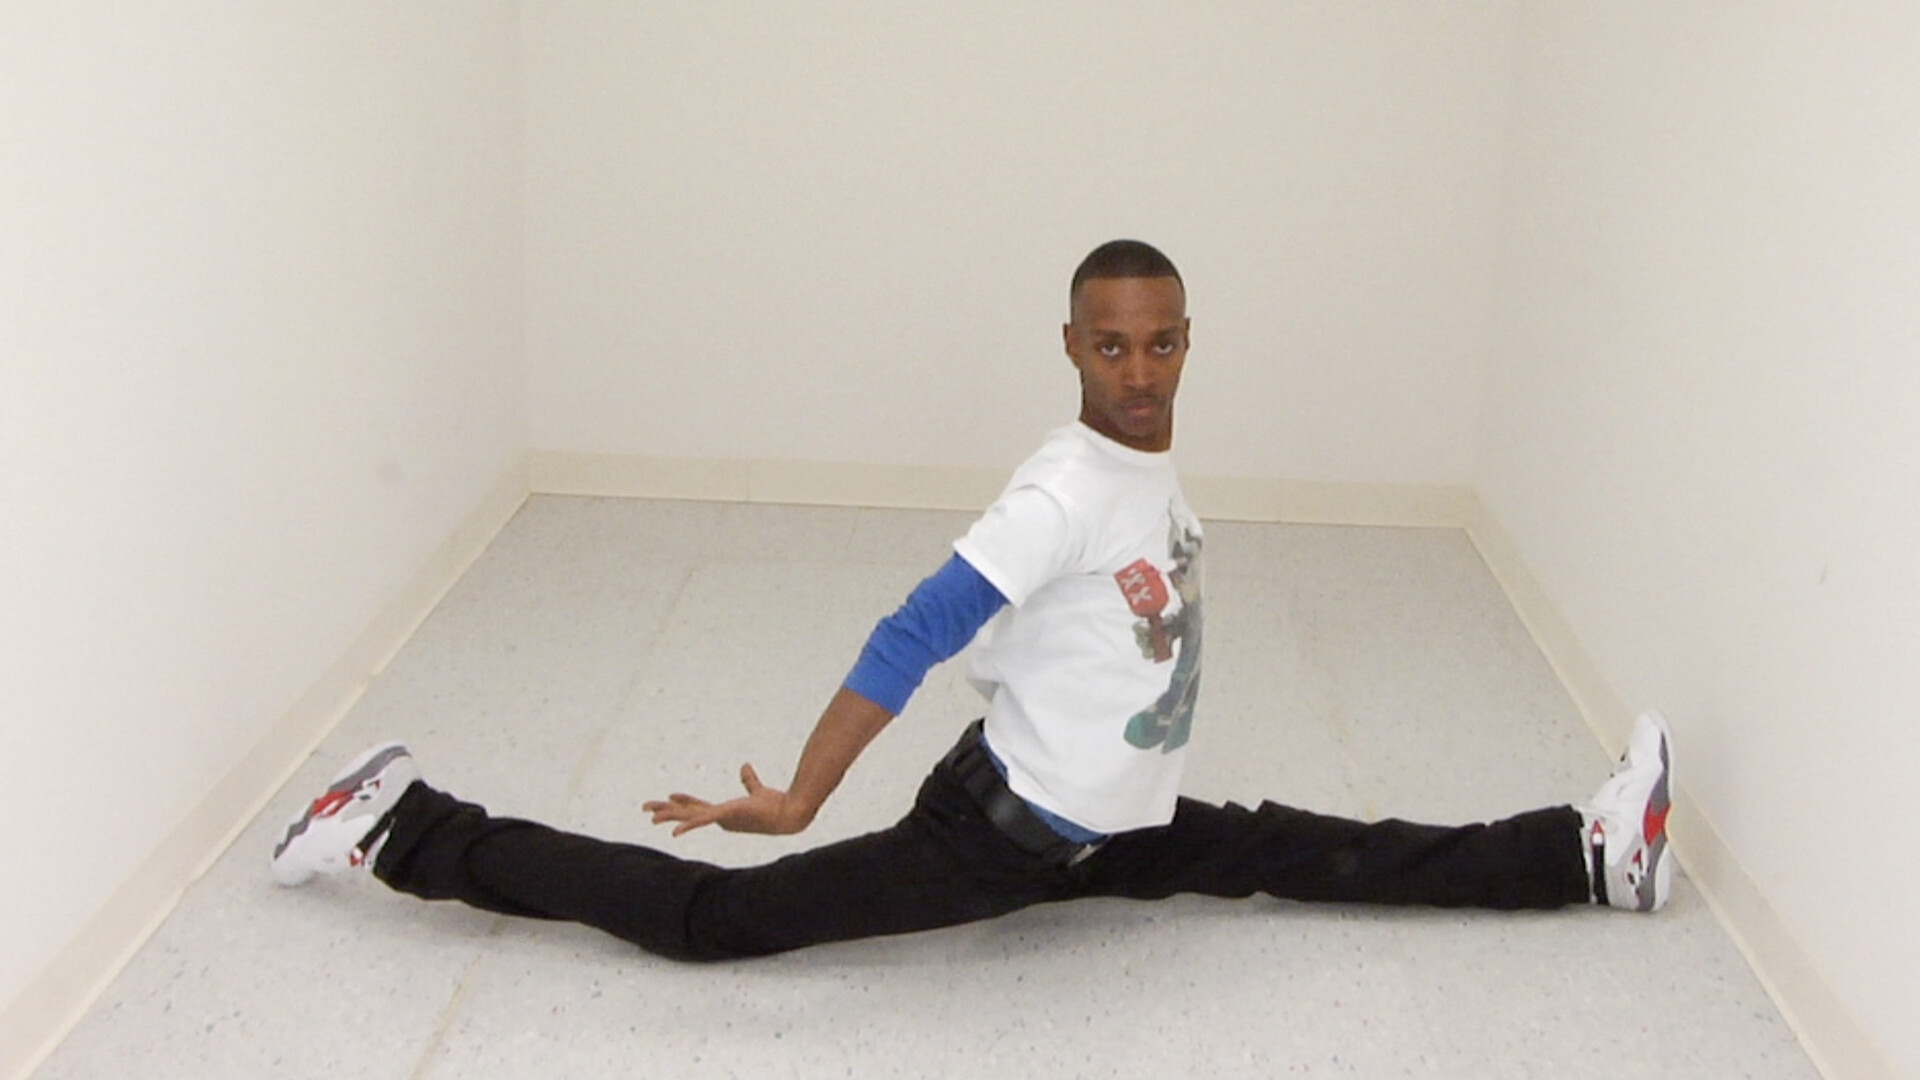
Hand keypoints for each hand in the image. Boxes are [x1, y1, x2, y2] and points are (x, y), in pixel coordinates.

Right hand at [643, 763, 812, 836]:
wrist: (790, 813)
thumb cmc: (776, 805)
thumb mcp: (757, 790)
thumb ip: (750, 780)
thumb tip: (745, 766)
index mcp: (725, 814)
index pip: (698, 807)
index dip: (683, 801)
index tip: (669, 795)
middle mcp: (721, 819)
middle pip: (687, 814)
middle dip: (666, 810)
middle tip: (646, 809)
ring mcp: (723, 819)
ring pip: (690, 817)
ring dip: (670, 817)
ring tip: (651, 818)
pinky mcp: (728, 816)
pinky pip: (703, 821)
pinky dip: (688, 826)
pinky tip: (674, 833)